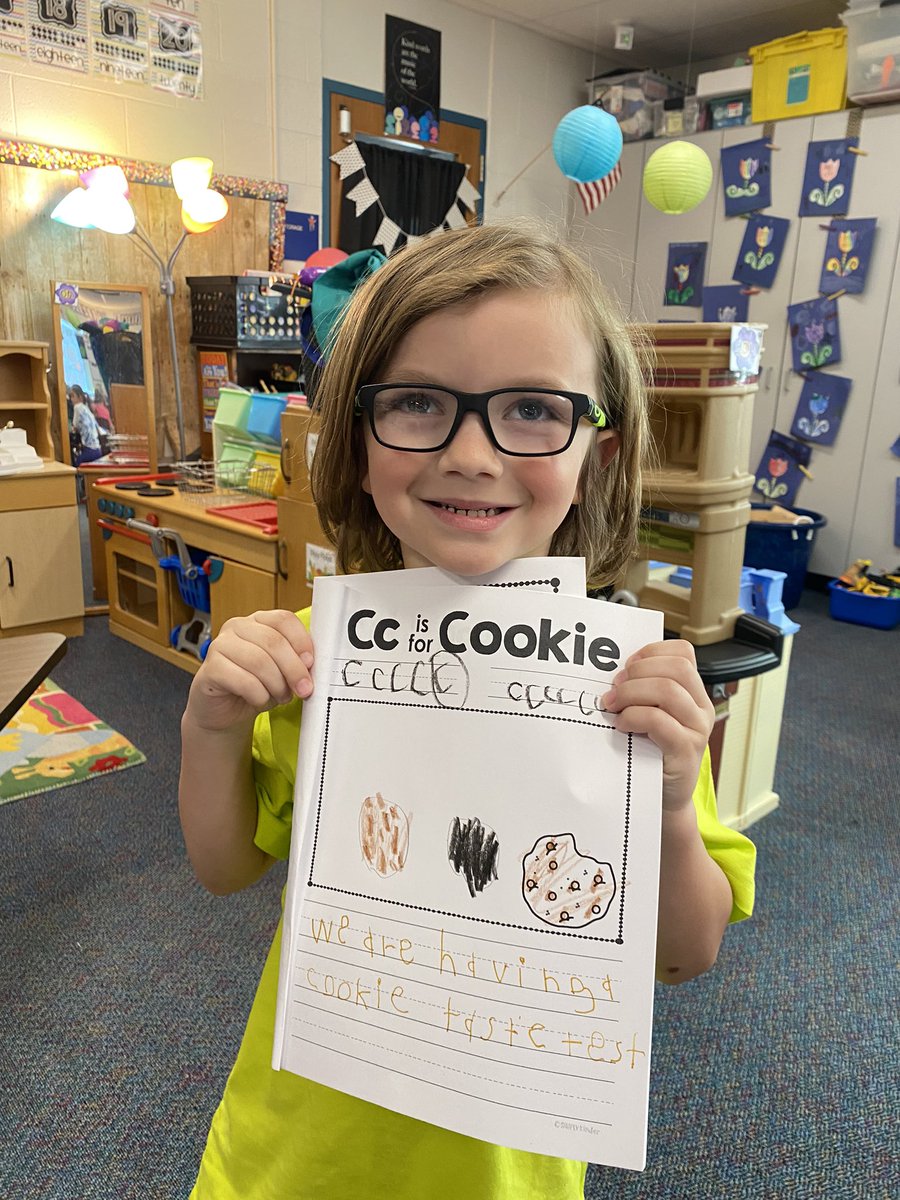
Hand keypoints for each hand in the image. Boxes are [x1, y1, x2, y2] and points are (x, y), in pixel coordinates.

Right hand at [185, 610, 313, 733]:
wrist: (225, 711)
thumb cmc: (254, 686)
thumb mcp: (281, 671)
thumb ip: (295, 661)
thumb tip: (311, 666)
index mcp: (258, 621)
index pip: (283, 619)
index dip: (301, 641)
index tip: (311, 663)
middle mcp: (237, 627)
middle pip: (274, 641)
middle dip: (294, 669)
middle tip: (304, 689)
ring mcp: (220, 646)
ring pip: (260, 661)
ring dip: (277, 685)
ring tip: (281, 697)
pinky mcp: (210, 669)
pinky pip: (243, 681)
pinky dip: (259, 695)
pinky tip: (260, 700)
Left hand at [601, 639, 713, 814]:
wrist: (663, 798)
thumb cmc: (652, 754)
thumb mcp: (652, 715)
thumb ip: (644, 692)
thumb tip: (616, 672)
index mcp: (694, 693)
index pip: (683, 653)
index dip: (651, 652)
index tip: (627, 666)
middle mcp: (701, 708)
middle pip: (677, 667)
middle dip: (638, 672)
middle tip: (614, 689)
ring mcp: (697, 729)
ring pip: (668, 690)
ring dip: (631, 693)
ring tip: (613, 706)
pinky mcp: (686, 751)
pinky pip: (659, 721)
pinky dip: (634, 717)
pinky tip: (621, 726)